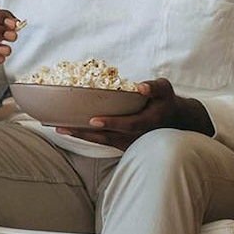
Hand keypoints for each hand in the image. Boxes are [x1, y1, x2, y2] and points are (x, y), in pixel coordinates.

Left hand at [56, 78, 213, 150]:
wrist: (173, 121)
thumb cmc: (165, 101)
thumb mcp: (165, 90)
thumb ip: (155, 87)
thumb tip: (141, 87)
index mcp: (147, 122)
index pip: (128, 125)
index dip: (111, 123)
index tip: (93, 120)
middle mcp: (136, 137)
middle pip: (107, 137)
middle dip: (84, 133)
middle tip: (62, 127)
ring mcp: (129, 144)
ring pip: (102, 142)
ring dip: (81, 136)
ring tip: (59, 128)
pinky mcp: (123, 145)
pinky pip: (102, 142)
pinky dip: (86, 137)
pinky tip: (70, 130)